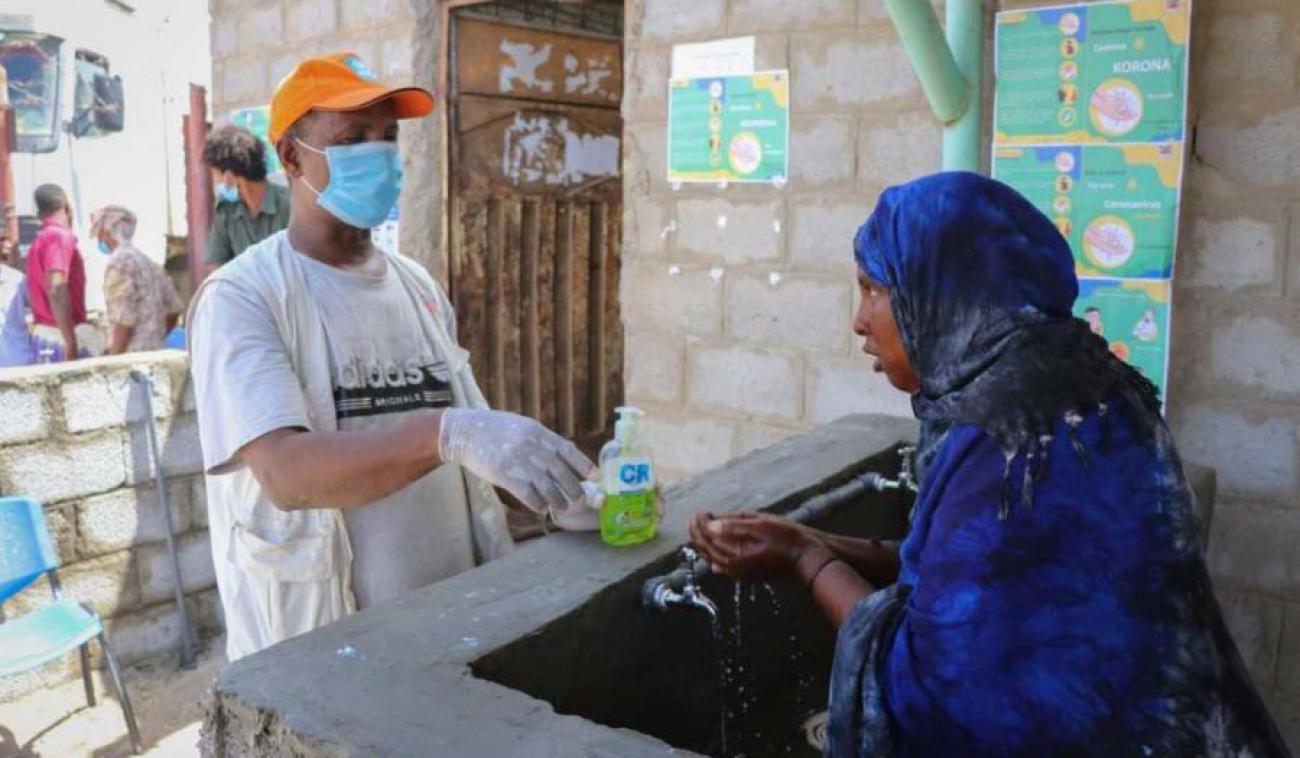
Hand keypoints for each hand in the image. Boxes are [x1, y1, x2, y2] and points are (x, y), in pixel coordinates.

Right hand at [438, 408, 596, 513]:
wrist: (466, 431)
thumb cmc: (497, 430)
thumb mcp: (524, 427)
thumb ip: (543, 441)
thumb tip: (566, 454)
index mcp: (539, 432)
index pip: (567, 450)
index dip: (583, 464)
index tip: (596, 476)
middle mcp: (531, 445)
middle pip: (560, 471)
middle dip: (573, 488)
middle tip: (580, 500)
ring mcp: (517, 460)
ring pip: (546, 485)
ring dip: (557, 500)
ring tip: (562, 507)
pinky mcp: (503, 473)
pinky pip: (527, 493)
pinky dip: (537, 503)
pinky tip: (541, 508)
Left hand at [688, 511, 820, 581]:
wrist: (806, 558)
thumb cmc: (786, 538)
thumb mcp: (761, 524)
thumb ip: (734, 525)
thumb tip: (711, 524)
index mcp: (735, 554)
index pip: (708, 537)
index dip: (700, 522)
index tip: (699, 511)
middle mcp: (734, 567)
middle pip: (706, 549)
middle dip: (697, 532)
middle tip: (694, 517)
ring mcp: (740, 573)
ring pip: (712, 559)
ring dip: (704, 544)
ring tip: (699, 530)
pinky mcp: (747, 575)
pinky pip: (724, 568)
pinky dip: (714, 558)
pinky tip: (712, 556)